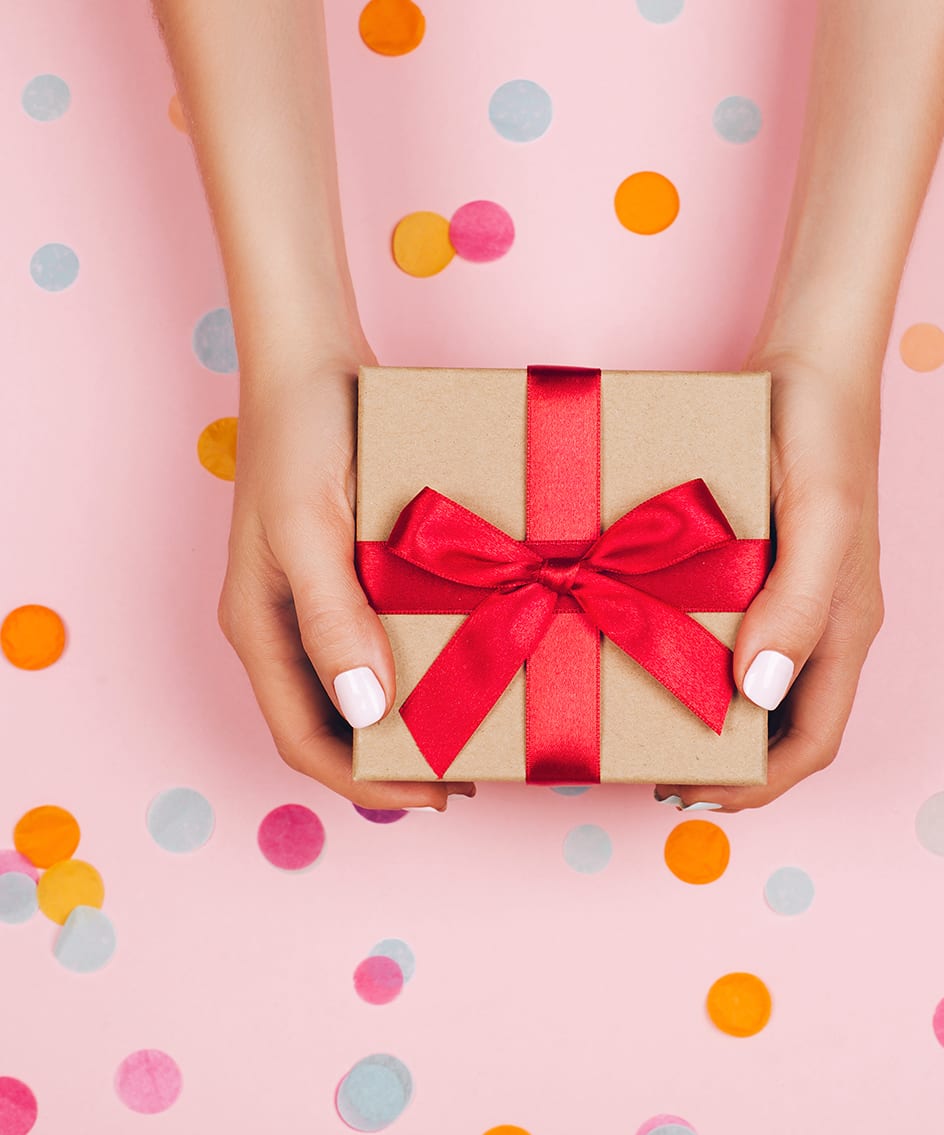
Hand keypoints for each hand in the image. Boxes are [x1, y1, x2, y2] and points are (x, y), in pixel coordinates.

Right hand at [217, 336, 474, 810]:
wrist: (314, 357)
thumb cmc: (302, 434)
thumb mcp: (310, 526)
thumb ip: (334, 618)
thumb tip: (367, 708)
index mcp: (261, 627)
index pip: (305, 737)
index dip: (368, 778)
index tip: (438, 794)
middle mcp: (288, 624)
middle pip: (336, 721)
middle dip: (395, 757)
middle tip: (470, 770)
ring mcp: (322, 597)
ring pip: (363, 683)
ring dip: (412, 713)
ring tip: (475, 728)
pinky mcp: (354, 568)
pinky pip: (387, 634)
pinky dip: (423, 661)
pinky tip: (469, 659)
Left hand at [654, 347, 884, 811]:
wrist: (806, 361)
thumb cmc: (822, 434)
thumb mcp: (820, 519)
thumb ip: (796, 606)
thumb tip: (756, 695)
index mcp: (843, 627)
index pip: (812, 740)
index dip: (759, 782)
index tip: (691, 792)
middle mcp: (814, 623)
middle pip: (778, 725)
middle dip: (723, 763)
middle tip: (651, 771)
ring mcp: (782, 596)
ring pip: (748, 686)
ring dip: (703, 719)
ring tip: (642, 728)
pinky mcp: (752, 565)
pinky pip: (722, 631)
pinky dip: (689, 659)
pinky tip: (644, 654)